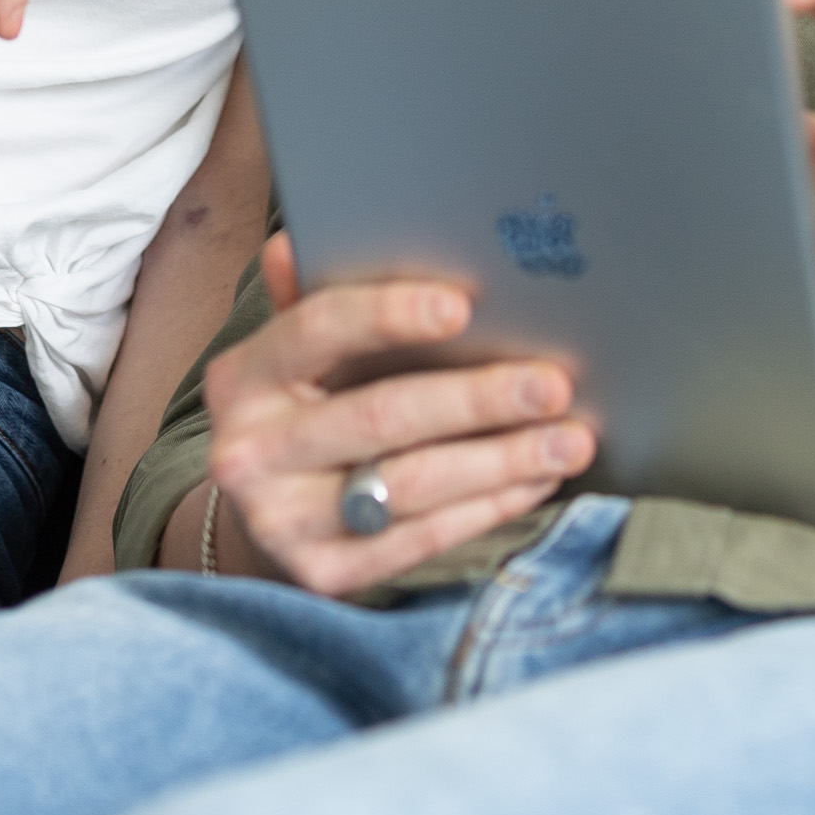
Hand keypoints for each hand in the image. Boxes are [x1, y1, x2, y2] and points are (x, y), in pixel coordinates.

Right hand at [201, 234, 596, 594]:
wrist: (268, 516)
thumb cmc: (305, 409)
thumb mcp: (298, 354)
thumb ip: (315, 297)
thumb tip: (301, 239)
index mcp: (244, 377)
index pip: (317, 329)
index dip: (390, 313)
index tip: (464, 305)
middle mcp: (252, 452)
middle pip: (380, 415)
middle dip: (478, 398)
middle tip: (552, 384)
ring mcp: (284, 521)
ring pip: (412, 484)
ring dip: (503, 460)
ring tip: (570, 439)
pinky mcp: (324, 575)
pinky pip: (423, 538)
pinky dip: (489, 507)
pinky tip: (535, 480)